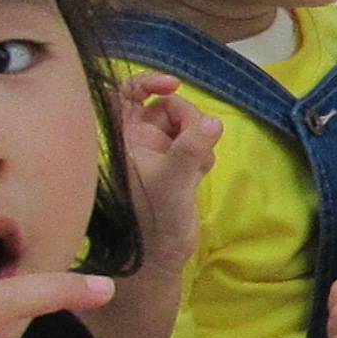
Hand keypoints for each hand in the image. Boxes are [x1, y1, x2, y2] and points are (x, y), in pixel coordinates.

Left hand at [112, 72, 218, 260]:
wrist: (162, 257)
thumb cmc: (154, 220)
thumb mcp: (173, 181)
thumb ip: (192, 149)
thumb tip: (214, 121)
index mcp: (122, 138)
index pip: (125, 92)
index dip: (147, 81)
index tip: (173, 85)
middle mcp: (137, 141)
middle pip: (164, 105)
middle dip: (185, 118)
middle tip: (196, 139)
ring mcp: (157, 153)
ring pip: (183, 124)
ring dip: (198, 138)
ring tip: (196, 166)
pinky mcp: (175, 164)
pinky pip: (195, 142)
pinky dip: (202, 153)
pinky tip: (199, 174)